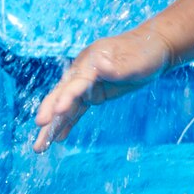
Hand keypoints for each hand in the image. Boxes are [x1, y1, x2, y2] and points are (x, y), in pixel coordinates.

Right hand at [32, 30, 171, 151]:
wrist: (154, 47)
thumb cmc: (145, 52)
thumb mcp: (136, 61)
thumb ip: (117, 67)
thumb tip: (99, 64)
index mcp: (92, 59)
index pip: (77, 81)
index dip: (66, 97)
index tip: (56, 112)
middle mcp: (84, 70)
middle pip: (63, 92)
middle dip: (50, 110)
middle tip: (40, 126)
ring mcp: (86, 83)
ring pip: (66, 105)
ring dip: (53, 124)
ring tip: (39, 147)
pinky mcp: (93, 93)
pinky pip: (77, 110)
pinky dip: (68, 123)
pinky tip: (58, 138)